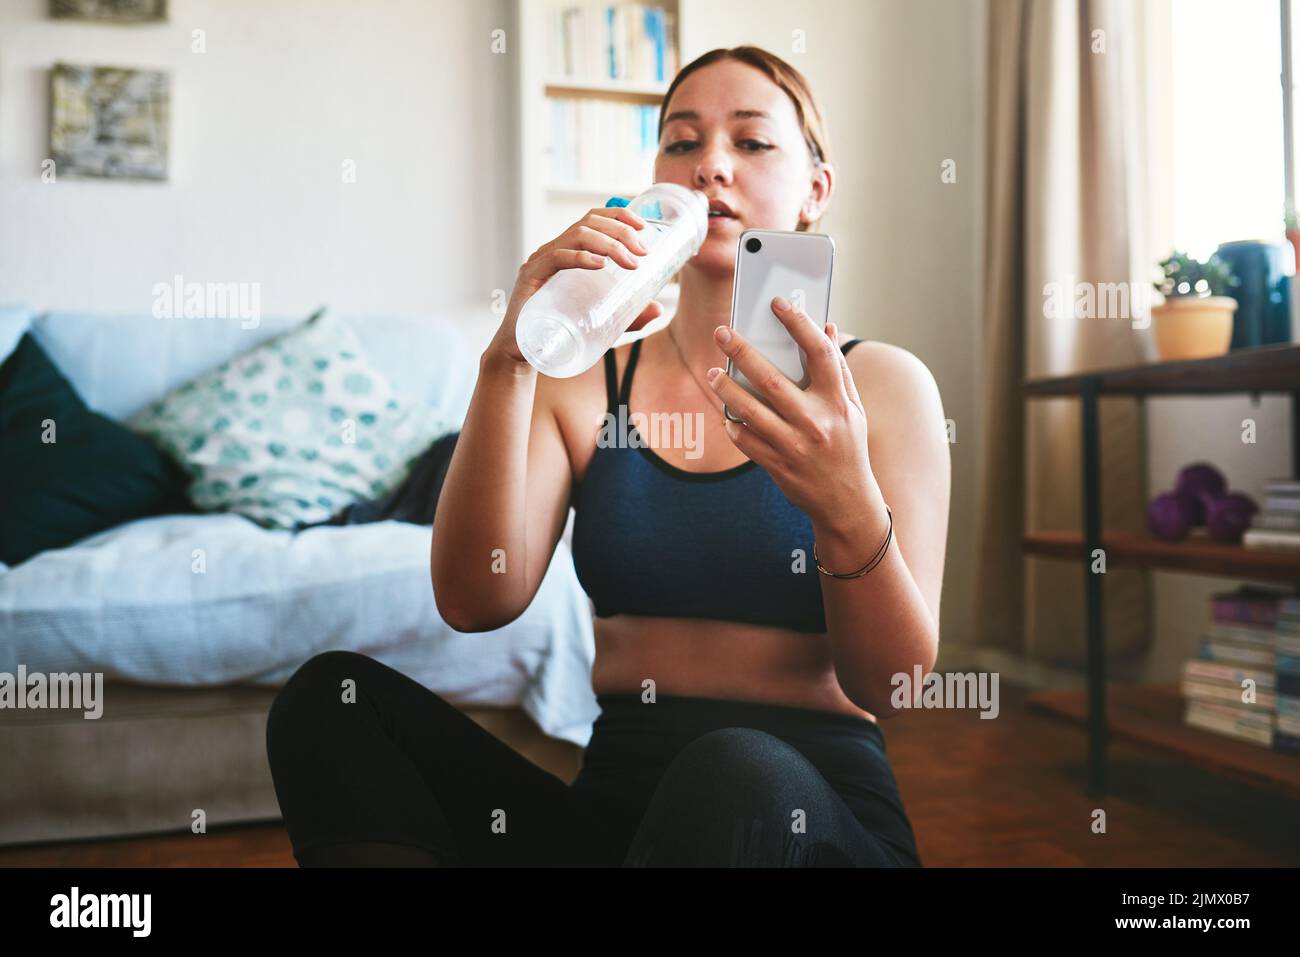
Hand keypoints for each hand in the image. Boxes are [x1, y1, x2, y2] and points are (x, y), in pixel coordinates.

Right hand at [485, 206, 663, 367]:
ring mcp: (540, 261)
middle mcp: (554, 249)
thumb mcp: (602, 319)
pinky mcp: (530, 277)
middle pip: (589, 222)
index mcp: (569, 251)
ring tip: (631, 262)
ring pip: (577, 235)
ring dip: (609, 244)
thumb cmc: (561, 330)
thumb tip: (659, 309)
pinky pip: (556, 258)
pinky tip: (600, 264)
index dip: (619, 215)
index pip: (593, 219)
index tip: (643, 227)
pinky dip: (581, 257)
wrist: (525, 353)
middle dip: (621, 231)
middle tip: (643, 252)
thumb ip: (629, 315)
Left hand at [706, 297, 873, 528]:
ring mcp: (795, 446)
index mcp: (838, 403)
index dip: (799, 323)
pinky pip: (746, 441)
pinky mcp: (778, 466)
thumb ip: (839, 370)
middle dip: (742, 352)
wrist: (847, 503)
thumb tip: (826, 327)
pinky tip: (726, 412)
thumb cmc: (849, 448)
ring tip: (712, 372)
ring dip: (726, 389)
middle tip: (722, 332)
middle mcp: (817, 422)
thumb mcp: (854, 410)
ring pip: (750, 411)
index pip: (819, 352)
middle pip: (771, 379)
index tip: (778, 303)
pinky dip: (733, 424)